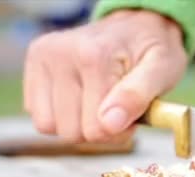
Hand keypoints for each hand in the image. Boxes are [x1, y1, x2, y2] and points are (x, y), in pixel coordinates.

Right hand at [23, 10, 187, 141]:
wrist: (136, 27)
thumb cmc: (152, 51)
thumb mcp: (161, 71)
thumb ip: (137, 96)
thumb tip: (109, 124)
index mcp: (92, 55)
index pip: (96, 128)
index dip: (119, 131)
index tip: (133, 114)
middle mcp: (59, 53)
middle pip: (71, 132)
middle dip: (98, 130)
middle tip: (117, 109)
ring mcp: (42, 59)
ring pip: (49, 127)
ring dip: (78, 126)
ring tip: (99, 104)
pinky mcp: (33, 67)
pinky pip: (40, 117)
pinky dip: (62, 116)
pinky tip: (81, 99)